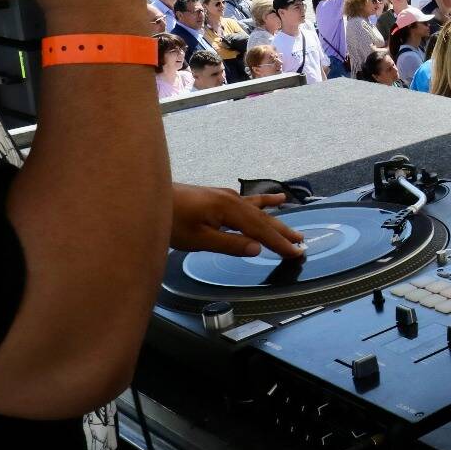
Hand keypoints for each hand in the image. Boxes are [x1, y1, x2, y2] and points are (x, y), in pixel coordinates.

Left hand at [170, 185, 306, 258]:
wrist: (149, 197)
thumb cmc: (170, 221)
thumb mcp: (198, 239)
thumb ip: (229, 244)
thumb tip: (256, 249)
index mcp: (229, 209)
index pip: (260, 230)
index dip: (278, 243)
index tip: (296, 252)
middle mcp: (232, 199)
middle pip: (263, 219)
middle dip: (282, 232)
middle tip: (301, 243)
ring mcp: (226, 196)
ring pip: (258, 211)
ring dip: (276, 221)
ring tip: (294, 228)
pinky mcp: (219, 197)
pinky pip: (249, 201)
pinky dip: (264, 202)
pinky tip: (275, 200)